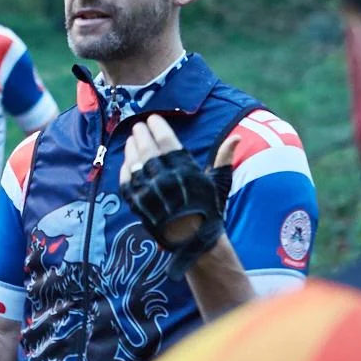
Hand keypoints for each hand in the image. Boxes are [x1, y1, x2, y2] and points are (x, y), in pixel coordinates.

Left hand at [120, 115, 240, 276]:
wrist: (193, 242)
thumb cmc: (208, 211)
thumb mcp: (219, 184)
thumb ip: (224, 159)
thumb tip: (235, 138)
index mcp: (186, 172)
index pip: (167, 142)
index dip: (158, 127)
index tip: (152, 118)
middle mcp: (165, 181)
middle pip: (148, 150)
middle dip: (141, 134)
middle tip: (138, 126)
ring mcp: (149, 193)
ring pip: (135, 164)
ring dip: (131, 148)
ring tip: (131, 139)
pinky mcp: (138, 205)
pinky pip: (126, 183)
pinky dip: (125, 170)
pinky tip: (127, 162)